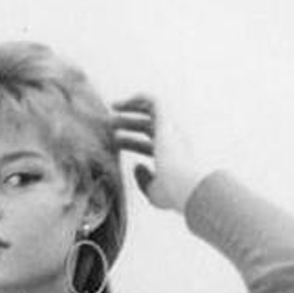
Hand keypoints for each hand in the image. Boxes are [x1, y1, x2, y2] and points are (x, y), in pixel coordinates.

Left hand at [112, 94, 208, 213]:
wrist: (186, 184)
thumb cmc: (172, 193)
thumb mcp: (153, 190)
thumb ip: (144, 179)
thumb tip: (136, 166)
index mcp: (171, 157)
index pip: (149, 145)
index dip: (130, 142)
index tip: (113, 142)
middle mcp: (173, 140)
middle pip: (148, 127)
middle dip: (128, 123)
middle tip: (107, 123)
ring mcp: (171, 129)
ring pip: (151, 111)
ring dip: (131, 108)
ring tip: (111, 107)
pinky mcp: (167, 121)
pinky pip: (153, 101)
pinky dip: (138, 98)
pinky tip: (121, 103)